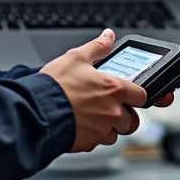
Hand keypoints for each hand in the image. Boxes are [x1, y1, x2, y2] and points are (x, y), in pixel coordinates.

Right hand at [40, 30, 148, 151]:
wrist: (36, 111)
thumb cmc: (55, 85)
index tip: (128, 93)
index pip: (142, 96)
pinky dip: (93, 136)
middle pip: (132, 119)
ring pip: (116, 133)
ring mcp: (102, 130)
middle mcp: (113, 112)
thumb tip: (108, 36)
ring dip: (109, 127)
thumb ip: (97, 47)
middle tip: (107, 106)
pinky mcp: (89, 144)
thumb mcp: (76, 57)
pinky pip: (98, 142)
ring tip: (92, 116)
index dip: (136, 94)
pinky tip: (80, 125)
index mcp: (115, 89)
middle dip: (123, 115)